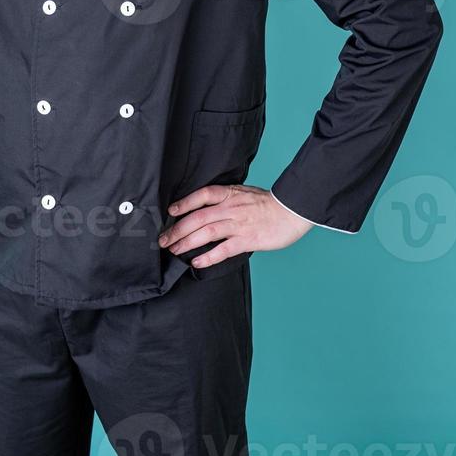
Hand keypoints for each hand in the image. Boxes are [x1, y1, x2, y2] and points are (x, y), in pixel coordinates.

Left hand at [157, 183, 314, 268]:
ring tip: (174, 251)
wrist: (291, 210)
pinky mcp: (247, 240)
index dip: (184, 203)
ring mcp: (238, 224)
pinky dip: (208, 256)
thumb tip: (207, 206)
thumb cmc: (267, 203)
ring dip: (187, 242)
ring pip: (206, 232)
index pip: (201, 195)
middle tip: (163, 240)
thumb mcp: (243, 193)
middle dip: (177, 229)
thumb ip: (226, 198)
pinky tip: (196, 262)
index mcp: (229, 194)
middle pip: (198, 217)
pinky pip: (223, 249)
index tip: (170, 211)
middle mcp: (230, 208)